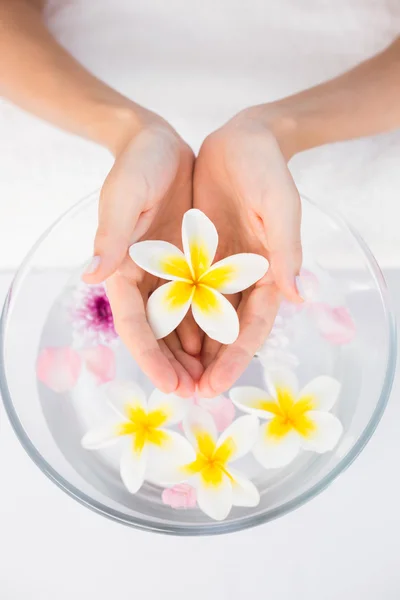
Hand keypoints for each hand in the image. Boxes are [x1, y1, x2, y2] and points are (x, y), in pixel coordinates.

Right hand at [83, 112, 202, 396]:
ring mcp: (170, 273)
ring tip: (217, 381)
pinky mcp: (191, 262)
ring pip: (183, 324)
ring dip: (198, 354)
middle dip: (179, 366)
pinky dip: (212, 324)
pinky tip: (227, 344)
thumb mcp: (124, 196)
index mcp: (123, 269)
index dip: (151, 358)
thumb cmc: (137, 165)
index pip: (134, 324)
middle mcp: (145, 278)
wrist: (159, 143)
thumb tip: (91, 278)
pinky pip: (203, 301)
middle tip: (202, 395)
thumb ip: (112, 236)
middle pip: (160, 334)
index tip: (171, 386)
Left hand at [193, 105, 302, 396]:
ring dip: (186, 349)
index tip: (215, 386)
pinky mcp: (196, 255)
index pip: (252, 328)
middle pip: (224, 333)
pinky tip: (158, 339)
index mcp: (268, 274)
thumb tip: (299, 296)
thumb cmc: (267, 171)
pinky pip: (182, 293)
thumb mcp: (279, 207)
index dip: (234, 360)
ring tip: (170, 378)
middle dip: (207, 365)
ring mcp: (217, 270)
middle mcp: (241, 279)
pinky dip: (172, 317)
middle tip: (186, 394)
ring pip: (201, 320)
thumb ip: (286, 251)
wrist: (242, 140)